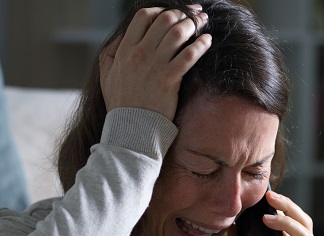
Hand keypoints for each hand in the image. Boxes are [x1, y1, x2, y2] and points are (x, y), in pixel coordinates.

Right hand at [99, 5, 211, 120]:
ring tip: (203, 22)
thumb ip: (111, 52)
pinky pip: (189, 55)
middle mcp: (139, 53)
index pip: (143, 16)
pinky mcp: (169, 80)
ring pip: (178, 34)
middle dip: (183, 13)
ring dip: (194, 24)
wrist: (131, 128)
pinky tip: (207, 40)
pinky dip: (201, 45)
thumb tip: (122, 37)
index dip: (161, 9)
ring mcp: (155, 66)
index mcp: (124, 49)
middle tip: (195, 13)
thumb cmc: (121, 103)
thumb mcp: (107, 74)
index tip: (174, 11)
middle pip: (165, 20)